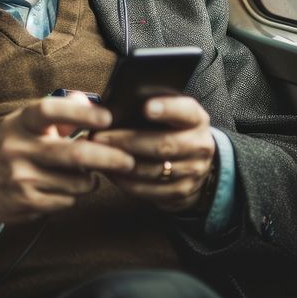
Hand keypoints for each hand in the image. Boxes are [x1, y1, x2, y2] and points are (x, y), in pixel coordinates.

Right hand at [0, 94, 135, 226]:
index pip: (50, 111)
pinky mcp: (26, 201)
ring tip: (83, 175)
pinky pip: (67, 200)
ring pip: (75, 182)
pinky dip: (73, 195)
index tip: (107, 118)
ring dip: (89, 180)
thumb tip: (87, 100)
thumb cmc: (12, 147)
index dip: (81, 113)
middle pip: (73, 154)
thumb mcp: (27, 124)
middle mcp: (18, 148)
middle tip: (128, 160)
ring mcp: (21, 177)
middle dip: (108, 158)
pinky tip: (63, 188)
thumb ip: (59, 113)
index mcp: (21, 122)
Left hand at [92, 96, 215, 212]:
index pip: (185, 111)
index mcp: (195, 119)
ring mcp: (193, 171)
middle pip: (163, 145)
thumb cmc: (168, 129)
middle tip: (98, 137)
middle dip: (126, 141)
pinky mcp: (182, 192)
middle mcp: (200, 145)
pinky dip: (126, 182)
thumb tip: (98, 105)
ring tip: (97, 155)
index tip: (146, 107)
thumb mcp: (165, 112)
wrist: (194, 162)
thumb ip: (140, 105)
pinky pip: (150, 190)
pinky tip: (109, 172)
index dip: (167, 109)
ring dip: (121, 164)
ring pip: (154, 170)